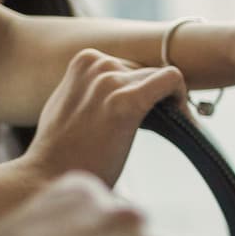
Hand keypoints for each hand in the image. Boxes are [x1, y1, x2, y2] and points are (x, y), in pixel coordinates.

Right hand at [21, 48, 186, 186]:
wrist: (50, 174)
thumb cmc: (64, 149)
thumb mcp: (72, 104)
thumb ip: (93, 89)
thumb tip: (118, 87)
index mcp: (86, 60)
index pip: (134, 66)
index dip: (145, 90)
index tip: (150, 114)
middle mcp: (98, 64)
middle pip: (150, 72)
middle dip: (158, 97)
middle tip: (165, 126)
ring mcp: (110, 80)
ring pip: (164, 78)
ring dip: (173, 102)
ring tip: (174, 129)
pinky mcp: (126, 101)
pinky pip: (172, 81)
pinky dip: (184, 101)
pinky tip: (185, 124)